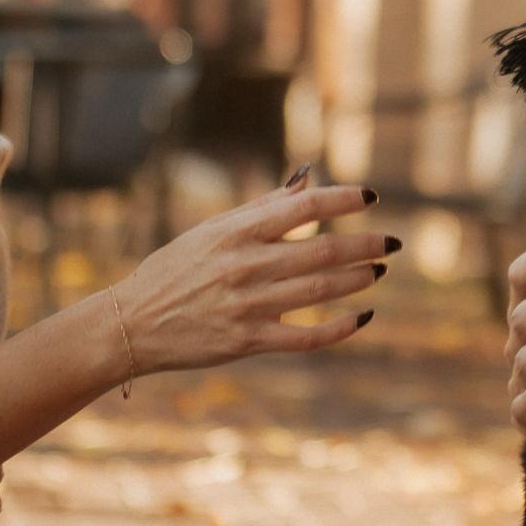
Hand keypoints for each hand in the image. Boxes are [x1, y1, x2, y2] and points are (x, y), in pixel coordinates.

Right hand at [109, 180, 395, 373]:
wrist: (132, 325)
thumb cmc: (173, 271)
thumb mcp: (209, 231)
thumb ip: (259, 208)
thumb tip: (305, 184)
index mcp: (236, 233)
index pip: (303, 208)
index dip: (342, 199)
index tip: (371, 197)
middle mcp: (246, 266)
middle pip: (322, 251)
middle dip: (365, 245)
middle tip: (392, 243)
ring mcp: (249, 306)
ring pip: (320, 290)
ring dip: (357, 279)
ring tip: (378, 271)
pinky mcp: (248, 341)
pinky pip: (307, 337)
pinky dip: (340, 328)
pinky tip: (362, 317)